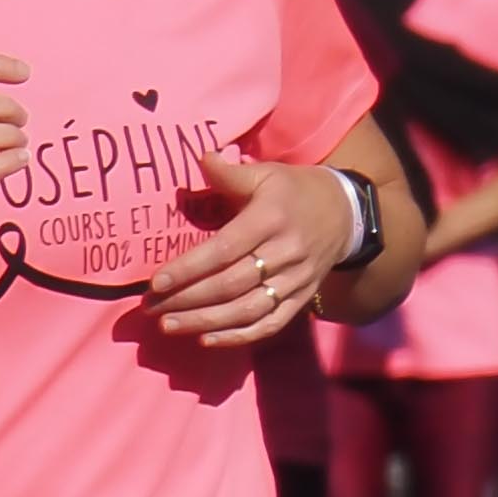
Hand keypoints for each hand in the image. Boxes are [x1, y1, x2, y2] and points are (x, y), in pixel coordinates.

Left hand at [142, 149, 348, 349]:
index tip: (155, 282)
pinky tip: (206, 340)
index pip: (224, 249)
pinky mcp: (302, 298)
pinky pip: (270, 324)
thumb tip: (201, 157)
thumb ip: (230, 173)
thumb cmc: (294, 191)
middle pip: (231, 284)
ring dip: (206, 322)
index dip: (189, 268)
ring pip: (248, 309)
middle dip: (187, 299)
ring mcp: (296, 279)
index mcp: (270, 219)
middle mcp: (285, 252)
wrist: (347, 213)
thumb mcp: (266, 174)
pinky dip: (239, 336)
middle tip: (150, 308)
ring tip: (168, 325)